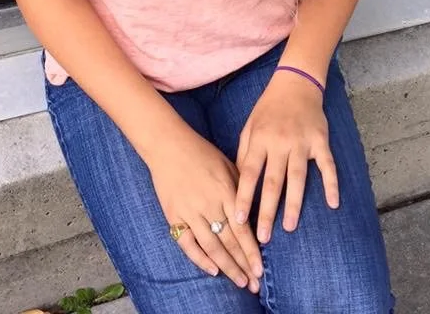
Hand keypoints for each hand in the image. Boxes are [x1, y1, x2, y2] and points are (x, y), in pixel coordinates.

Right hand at [146, 127, 262, 292]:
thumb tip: (254, 214)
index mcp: (225, 191)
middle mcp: (209, 204)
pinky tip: (213, 270)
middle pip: (229, 242)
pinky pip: (187, 243)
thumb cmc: (202, 153)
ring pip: (211, 247)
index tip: (261, 270)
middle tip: (255, 284)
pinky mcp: (174, 215)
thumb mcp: (228, 165)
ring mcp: (190, 211)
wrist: (168, 146)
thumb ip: (241, 189)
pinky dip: (200, 259)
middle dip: (244, 265)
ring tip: (240, 282)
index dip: (252, 252)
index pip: (242, 229)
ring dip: (227, 267)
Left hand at [234, 74, 338, 244]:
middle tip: (263, 237)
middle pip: (273, 181)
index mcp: (259, 139)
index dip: (244, 197)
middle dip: (267, 210)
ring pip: (298, 177)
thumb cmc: (268, 108)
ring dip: (294, 203)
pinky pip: (327, 165)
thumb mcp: (250, 126)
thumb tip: (238, 182)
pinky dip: (331, 184)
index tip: (239, 220)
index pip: (249, 172)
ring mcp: (302, 141)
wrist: (296, 83)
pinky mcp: (321, 140)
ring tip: (289, 226)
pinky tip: (333, 203)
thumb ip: (244, 152)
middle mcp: (280, 142)